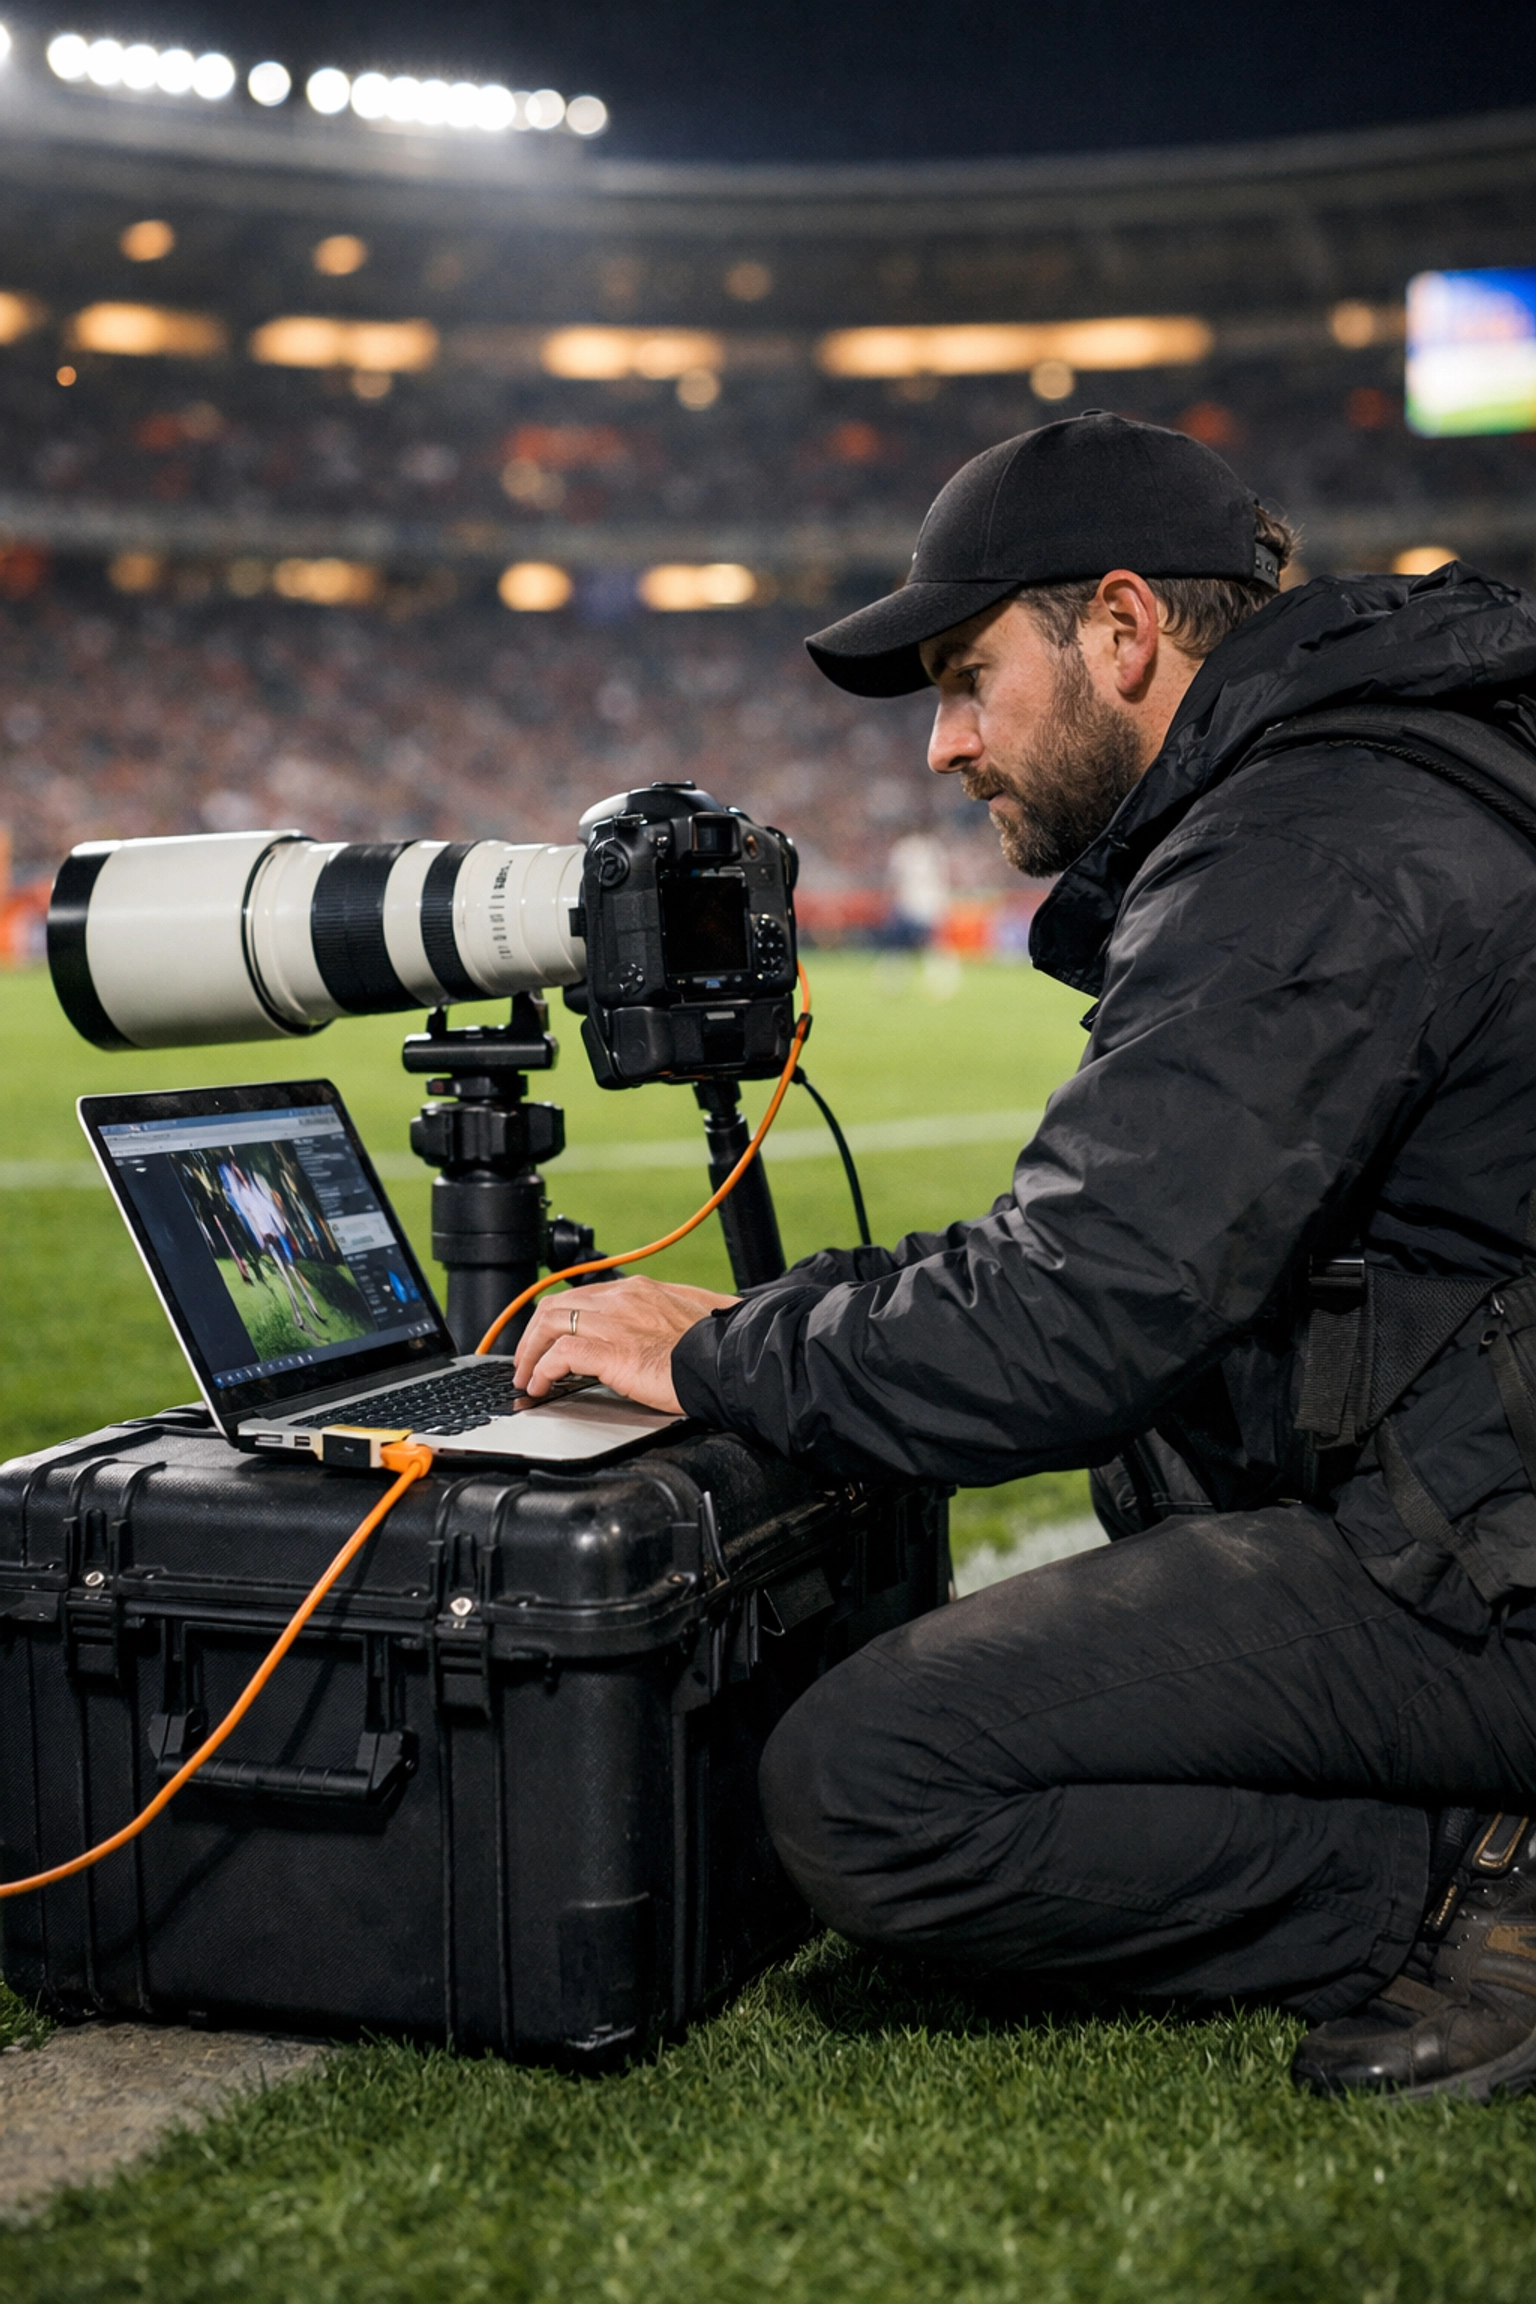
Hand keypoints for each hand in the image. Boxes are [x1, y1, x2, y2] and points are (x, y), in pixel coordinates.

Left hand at [513, 1275, 738, 1412]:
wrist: (731, 1362)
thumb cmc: (720, 1346)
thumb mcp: (692, 1316)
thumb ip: (667, 1316)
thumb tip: (666, 1327)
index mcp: (640, 1290)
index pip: (582, 1296)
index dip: (556, 1318)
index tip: (548, 1338)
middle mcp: (622, 1299)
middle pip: (556, 1305)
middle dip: (533, 1334)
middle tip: (526, 1360)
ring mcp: (614, 1323)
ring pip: (550, 1324)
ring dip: (530, 1353)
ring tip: (526, 1377)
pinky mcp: (611, 1352)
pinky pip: (560, 1356)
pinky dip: (542, 1370)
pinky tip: (540, 1386)